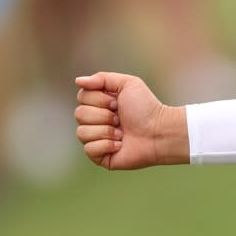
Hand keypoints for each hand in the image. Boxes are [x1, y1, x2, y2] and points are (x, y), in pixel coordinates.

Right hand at [73, 72, 187, 170]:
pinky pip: (89, 149)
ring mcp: (96, 139)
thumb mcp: (127, 84)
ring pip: (81, 132)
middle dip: (103, 115)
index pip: (82, 96)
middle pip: (79, 114)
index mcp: (99, 103)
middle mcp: (95, 120)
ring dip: (106, 131)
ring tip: (122, 133)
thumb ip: (102, 78)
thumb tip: (77, 81)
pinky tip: (120, 145)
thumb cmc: (146, 108)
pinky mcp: (99, 156)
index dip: (99, 99)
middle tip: (120, 118)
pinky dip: (106, 145)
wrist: (158, 132)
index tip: (117, 103)